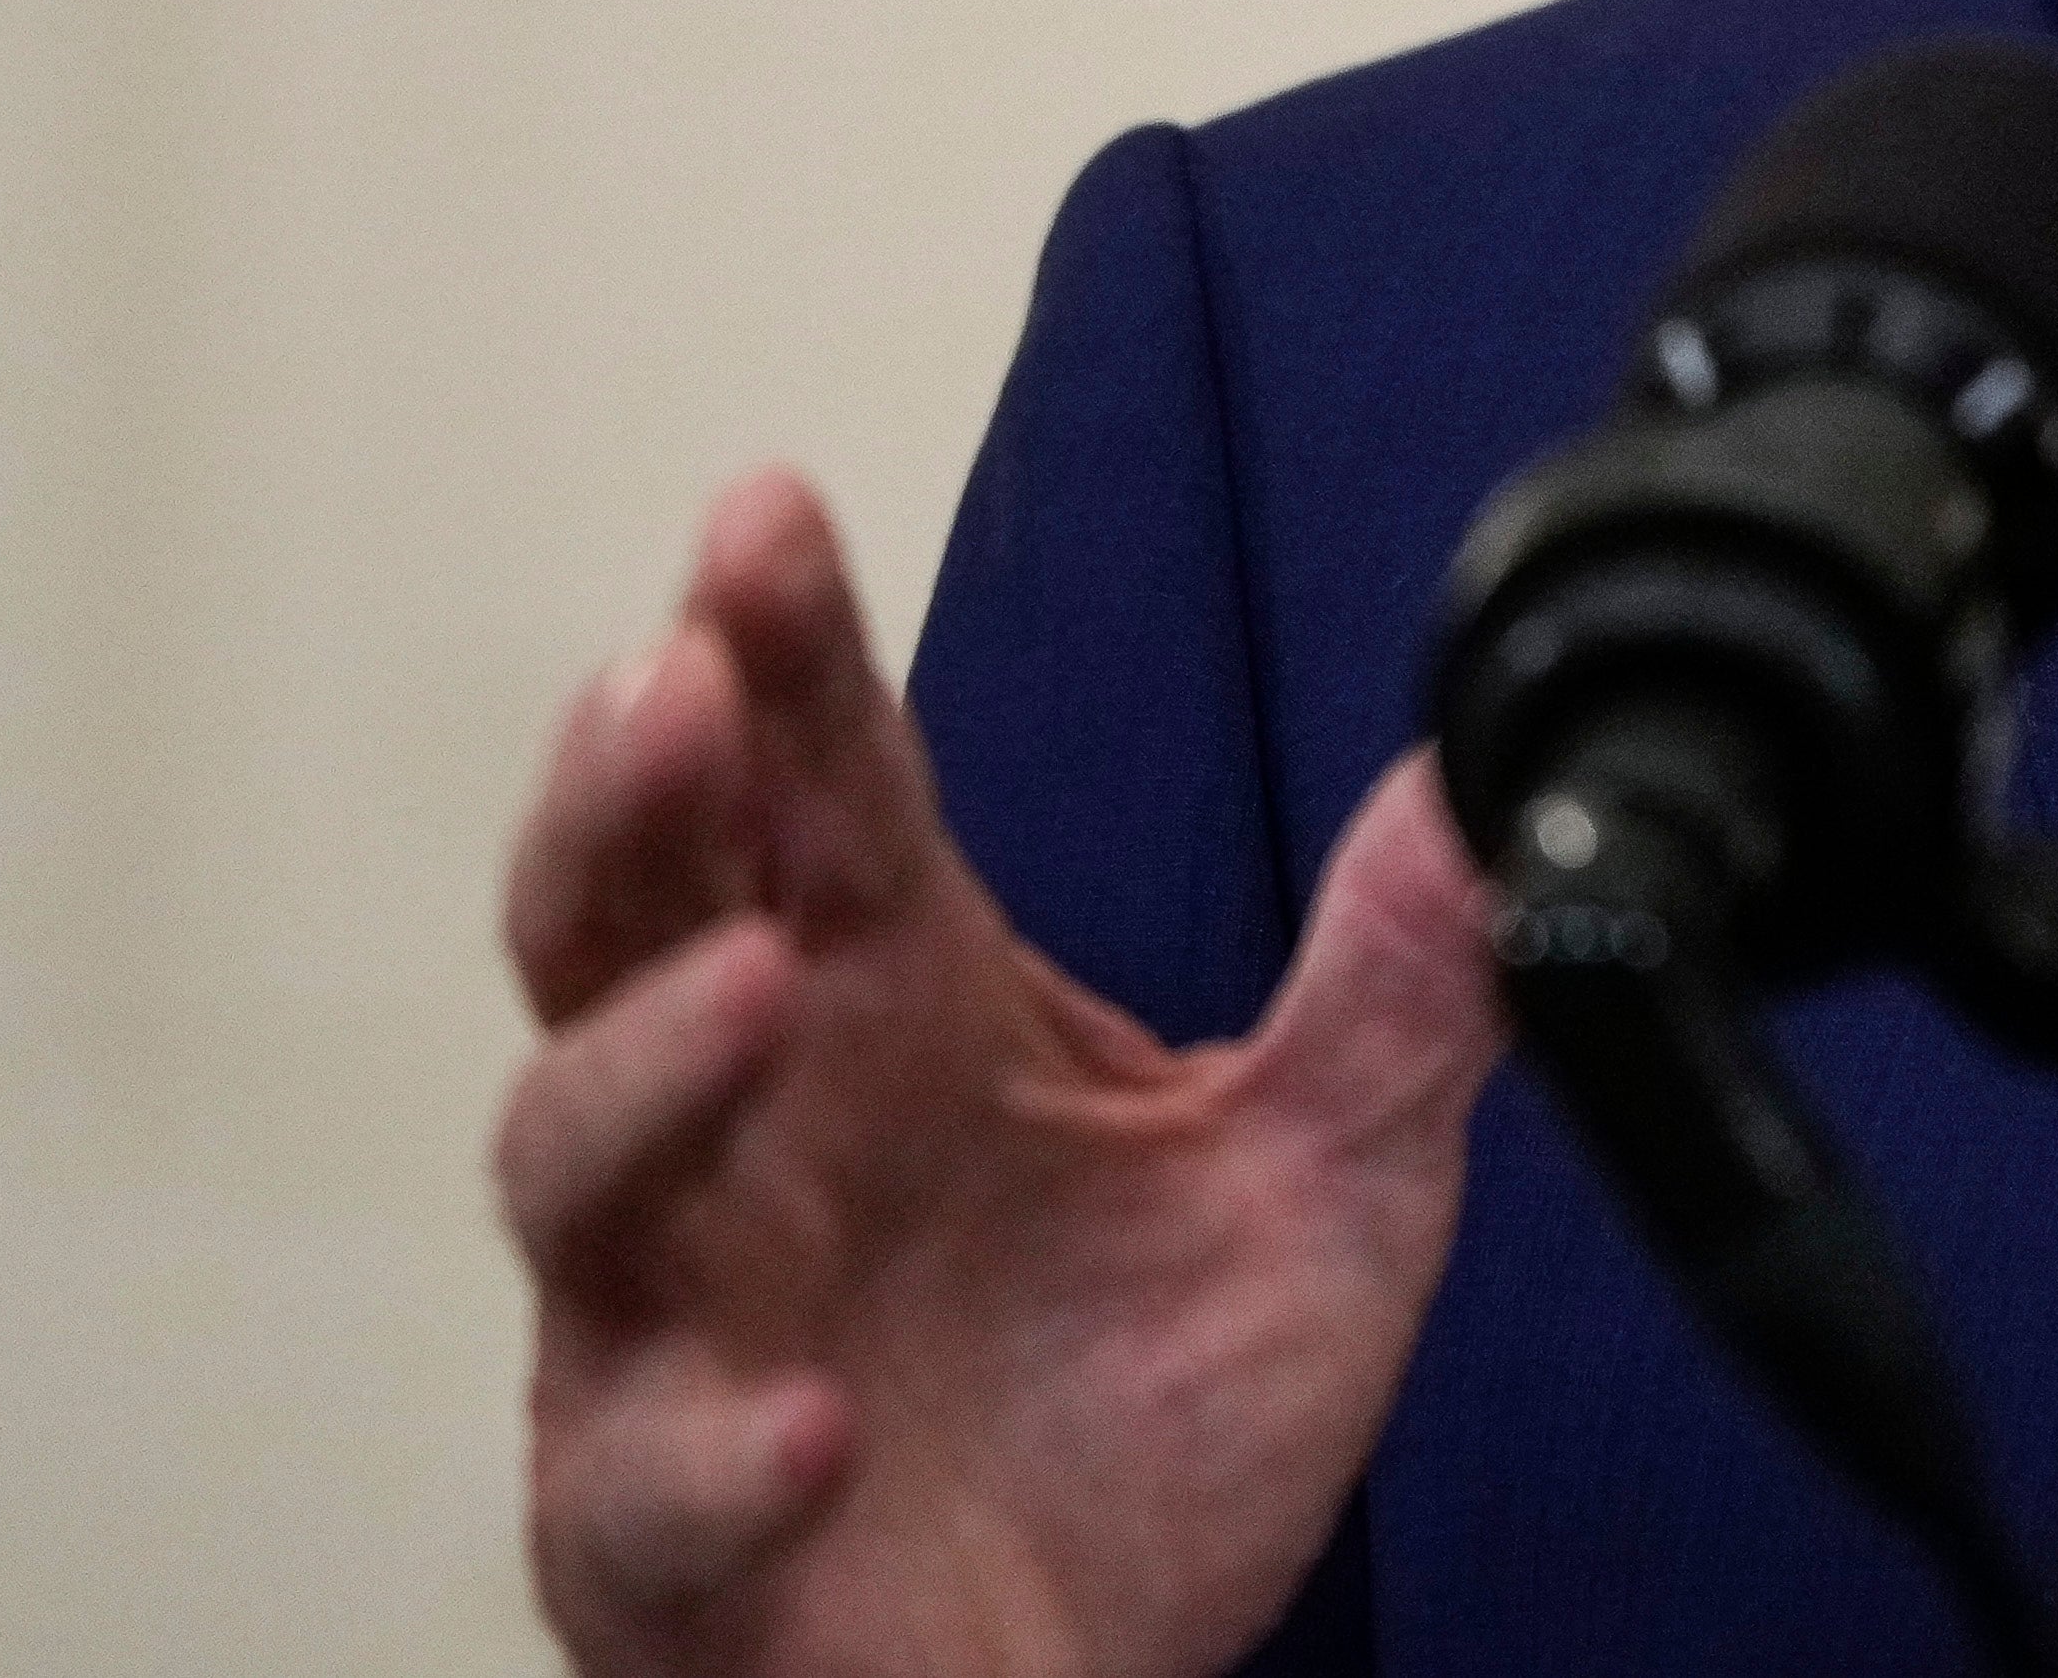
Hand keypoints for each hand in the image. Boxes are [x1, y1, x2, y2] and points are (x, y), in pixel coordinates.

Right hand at [499, 467, 1505, 1677]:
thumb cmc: (1143, 1437)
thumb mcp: (1327, 1188)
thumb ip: (1403, 986)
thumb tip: (1491, 783)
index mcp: (889, 1014)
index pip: (810, 791)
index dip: (773, 649)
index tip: (767, 514)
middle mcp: (747, 1144)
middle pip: (613, 920)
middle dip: (624, 791)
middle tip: (675, 677)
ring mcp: (670, 1334)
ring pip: (566, 1162)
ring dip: (642, 1064)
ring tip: (755, 985)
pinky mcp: (654, 1543)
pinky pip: (637, 1487)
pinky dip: (709, 1447)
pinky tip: (810, 1418)